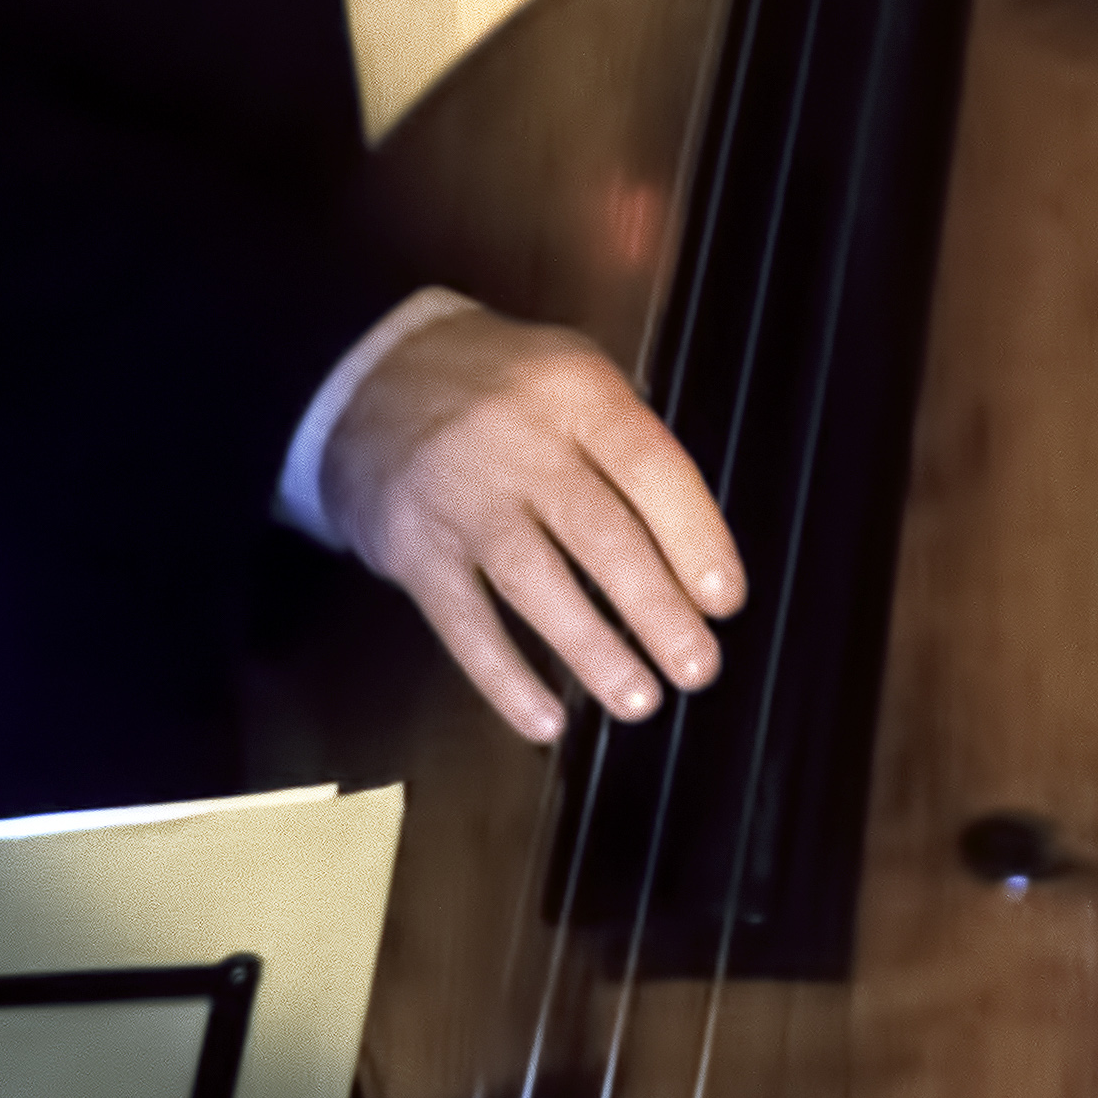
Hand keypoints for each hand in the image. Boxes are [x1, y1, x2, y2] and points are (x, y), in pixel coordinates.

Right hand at [320, 306, 737, 743]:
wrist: (372, 380)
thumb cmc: (503, 391)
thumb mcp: (577, 378)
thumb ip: (632, 450)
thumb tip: (697, 555)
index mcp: (576, 393)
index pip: (651, 469)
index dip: (696, 539)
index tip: (725, 599)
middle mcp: (517, 442)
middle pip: (600, 534)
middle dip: (656, 611)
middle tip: (698, 666)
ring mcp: (459, 497)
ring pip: (534, 584)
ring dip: (593, 652)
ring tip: (640, 699)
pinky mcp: (411, 548)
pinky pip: (463, 624)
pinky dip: (506, 679)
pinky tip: (545, 718)